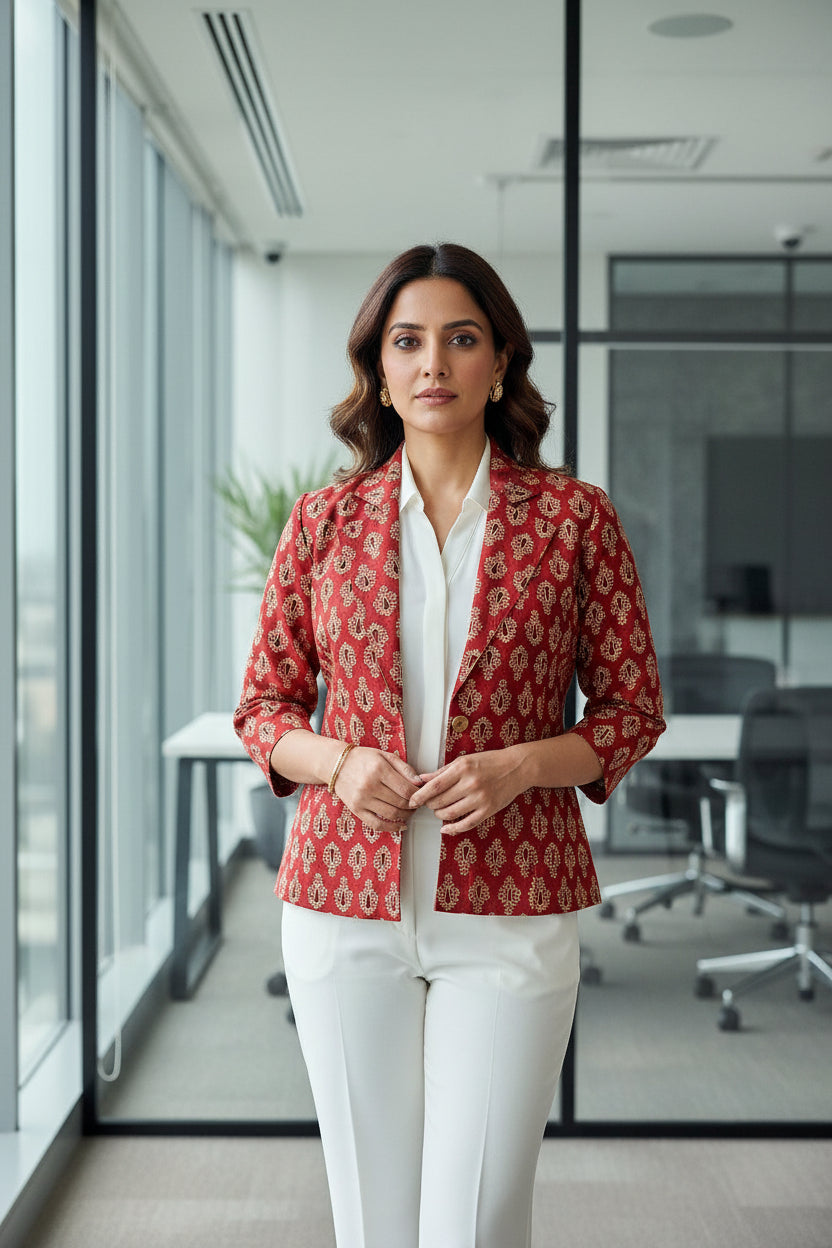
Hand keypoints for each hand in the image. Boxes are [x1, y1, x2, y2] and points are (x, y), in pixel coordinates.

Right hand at [334, 747, 423, 832]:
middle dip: (413, 805)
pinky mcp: (356, 809)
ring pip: (392, 814)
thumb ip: (404, 768)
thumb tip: (419, 782)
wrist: (337, 764)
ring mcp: (362, 799)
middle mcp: (370, 785)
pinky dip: (391, 828)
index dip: (418, 795)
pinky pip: (376, 824)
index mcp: (379, 769)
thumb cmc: (362, 759)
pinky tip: (401, 825)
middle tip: (417, 803)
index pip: (406, 789)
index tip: (421, 795)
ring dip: (406, 816)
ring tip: (410, 811)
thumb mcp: (385, 756)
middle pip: (400, 802)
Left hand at [408, 747, 525, 835]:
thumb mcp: (464, 761)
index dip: (419, 796)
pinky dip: (453, 829)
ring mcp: (480, 799)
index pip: (434, 786)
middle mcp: (471, 784)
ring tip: (438, 810)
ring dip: (439, 815)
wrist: (517, 768)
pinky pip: (466, 824)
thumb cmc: (489, 762)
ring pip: (450, 814)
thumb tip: (421, 779)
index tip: (412, 801)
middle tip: (428, 803)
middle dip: (429, 805)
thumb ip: (442, 771)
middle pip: (440, 801)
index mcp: (462, 769)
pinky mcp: (488, 810)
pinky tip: (445, 828)